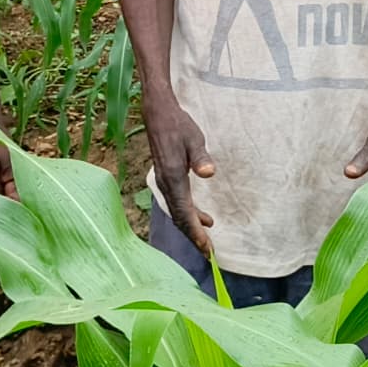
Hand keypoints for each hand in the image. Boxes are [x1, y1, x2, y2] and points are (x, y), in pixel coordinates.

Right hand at [147, 96, 216, 257]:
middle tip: (209, 253)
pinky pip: (177, 203)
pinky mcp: (166, 178)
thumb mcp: (195, 139)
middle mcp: (166, 184)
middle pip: (179, 217)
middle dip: (193, 236)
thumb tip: (209, 173)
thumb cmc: (179, 125)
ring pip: (177, 212)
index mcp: (173, 177)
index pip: (184, 212)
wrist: (158, 114)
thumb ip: (201, 157)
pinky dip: (189, 214)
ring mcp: (164, 182)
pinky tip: (203, 217)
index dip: (195, 231)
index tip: (207, 247)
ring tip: (207, 240)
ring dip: (191, 227)